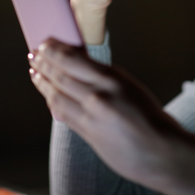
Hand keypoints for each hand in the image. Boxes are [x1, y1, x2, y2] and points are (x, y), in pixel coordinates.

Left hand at [28, 38, 194, 194]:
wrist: (161, 151)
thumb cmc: (150, 117)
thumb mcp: (129, 86)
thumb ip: (104, 77)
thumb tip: (79, 65)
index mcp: (112, 79)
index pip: (72, 60)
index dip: (53, 51)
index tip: (45, 43)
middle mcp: (98, 96)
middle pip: (60, 76)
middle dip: (43, 63)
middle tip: (34, 54)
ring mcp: (91, 116)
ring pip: (56, 95)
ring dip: (42, 82)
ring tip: (35, 71)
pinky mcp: (87, 134)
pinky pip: (62, 114)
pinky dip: (52, 101)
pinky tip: (48, 94)